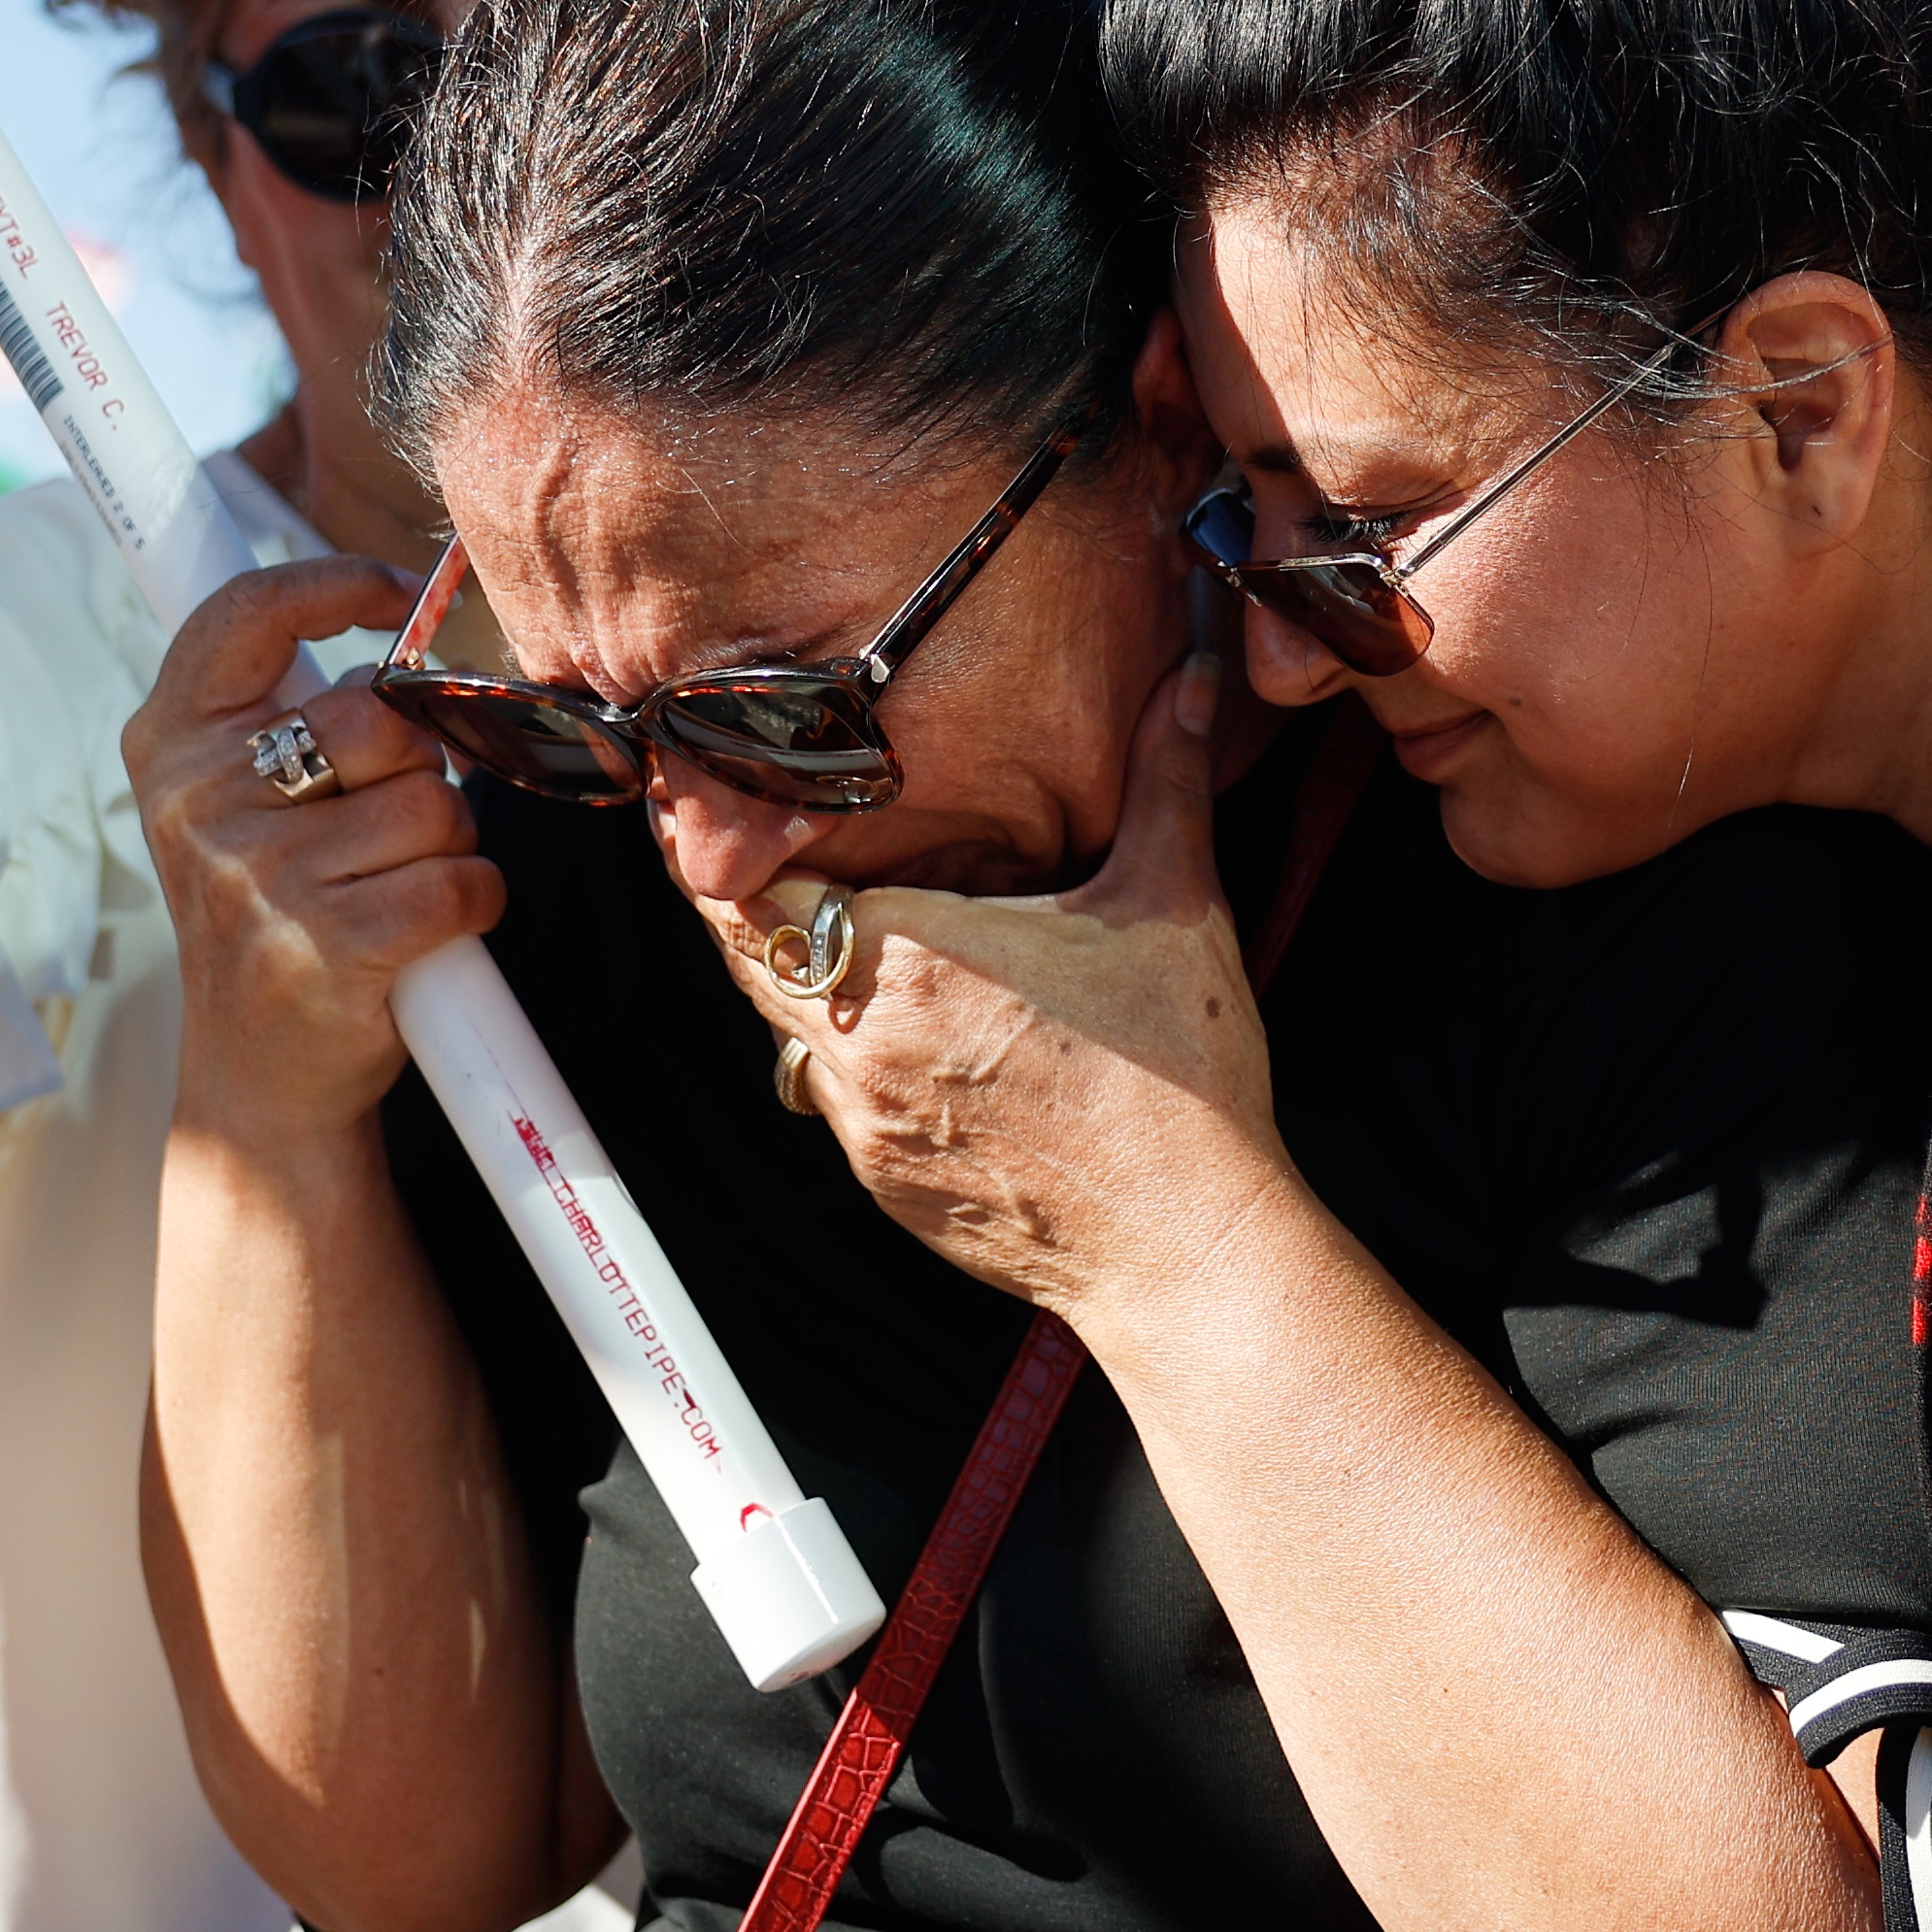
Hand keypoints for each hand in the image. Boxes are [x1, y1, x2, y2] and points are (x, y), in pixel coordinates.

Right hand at [126, 557, 499, 1143]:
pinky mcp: (329, 944)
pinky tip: (430, 931)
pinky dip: (473, 904)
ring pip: (434, 802)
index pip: (246, 612)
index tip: (394, 595)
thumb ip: (287, 718)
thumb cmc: (272, 919)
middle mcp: (200, 802)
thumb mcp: (234, 806)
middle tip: (387, 826)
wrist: (257, 1083)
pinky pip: (461, 880)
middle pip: (378, 715)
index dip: (333, 583)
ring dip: (445, 846)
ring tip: (392, 890)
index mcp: (170, 746)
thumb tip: (405, 651)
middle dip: (416, 765)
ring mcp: (260, 875)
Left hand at [705, 655, 1291, 1319]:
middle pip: (744, 952)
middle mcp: (857, 1040)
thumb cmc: (1179, 1087)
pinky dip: (845, 1052)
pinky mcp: (881, 1177)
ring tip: (849, 928)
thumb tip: (1191, 681)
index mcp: (907, 956)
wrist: (1186, 1250)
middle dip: (761, 900)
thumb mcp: (1173, 906)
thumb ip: (1167, 779)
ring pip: (779, 1026)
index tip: (742, 802)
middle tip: (781, 845)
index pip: (752, 885)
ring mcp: (861, 1120)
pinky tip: (915, 1029)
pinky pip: (828, 1096)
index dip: (740, 840)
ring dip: (800, 977)